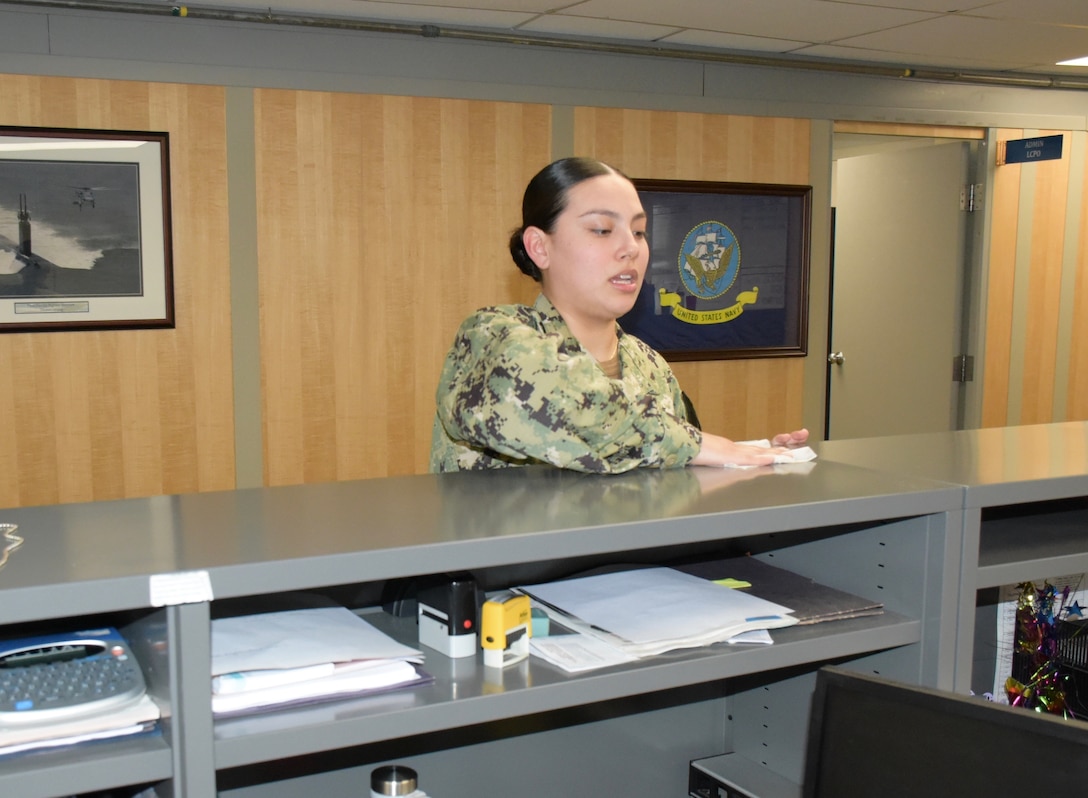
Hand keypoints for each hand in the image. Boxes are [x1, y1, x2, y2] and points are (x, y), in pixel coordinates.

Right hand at [690, 428, 809, 467]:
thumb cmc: (689, 453)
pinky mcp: (726, 455)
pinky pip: (746, 458)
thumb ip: (718, 460)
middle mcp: (734, 448)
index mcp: (730, 450)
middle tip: (799, 442)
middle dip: (781, 447)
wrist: (678, 444)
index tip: (785, 448)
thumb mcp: (707, 459)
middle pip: (761, 448)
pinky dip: (760, 457)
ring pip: (758, 452)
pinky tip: (772, 457)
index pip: (755, 450)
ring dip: (776, 453)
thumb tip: (723, 463)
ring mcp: (731, 451)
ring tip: (792, 454)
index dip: (771, 449)